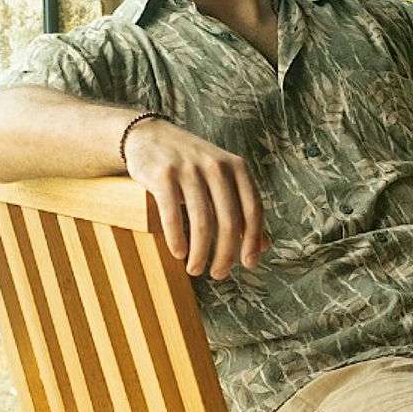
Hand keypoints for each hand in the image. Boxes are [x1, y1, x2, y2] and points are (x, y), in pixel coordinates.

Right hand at [121, 117, 270, 279]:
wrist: (148, 137)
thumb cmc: (192, 165)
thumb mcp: (222, 179)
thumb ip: (242, 207)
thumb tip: (263, 246)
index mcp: (237, 167)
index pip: (253, 209)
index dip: (253, 239)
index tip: (249, 264)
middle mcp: (216, 166)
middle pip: (229, 220)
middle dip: (226, 253)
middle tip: (218, 274)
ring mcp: (189, 169)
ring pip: (202, 221)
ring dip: (200, 252)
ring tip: (196, 270)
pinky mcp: (162, 175)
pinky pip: (172, 213)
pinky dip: (177, 238)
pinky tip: (179, 253)